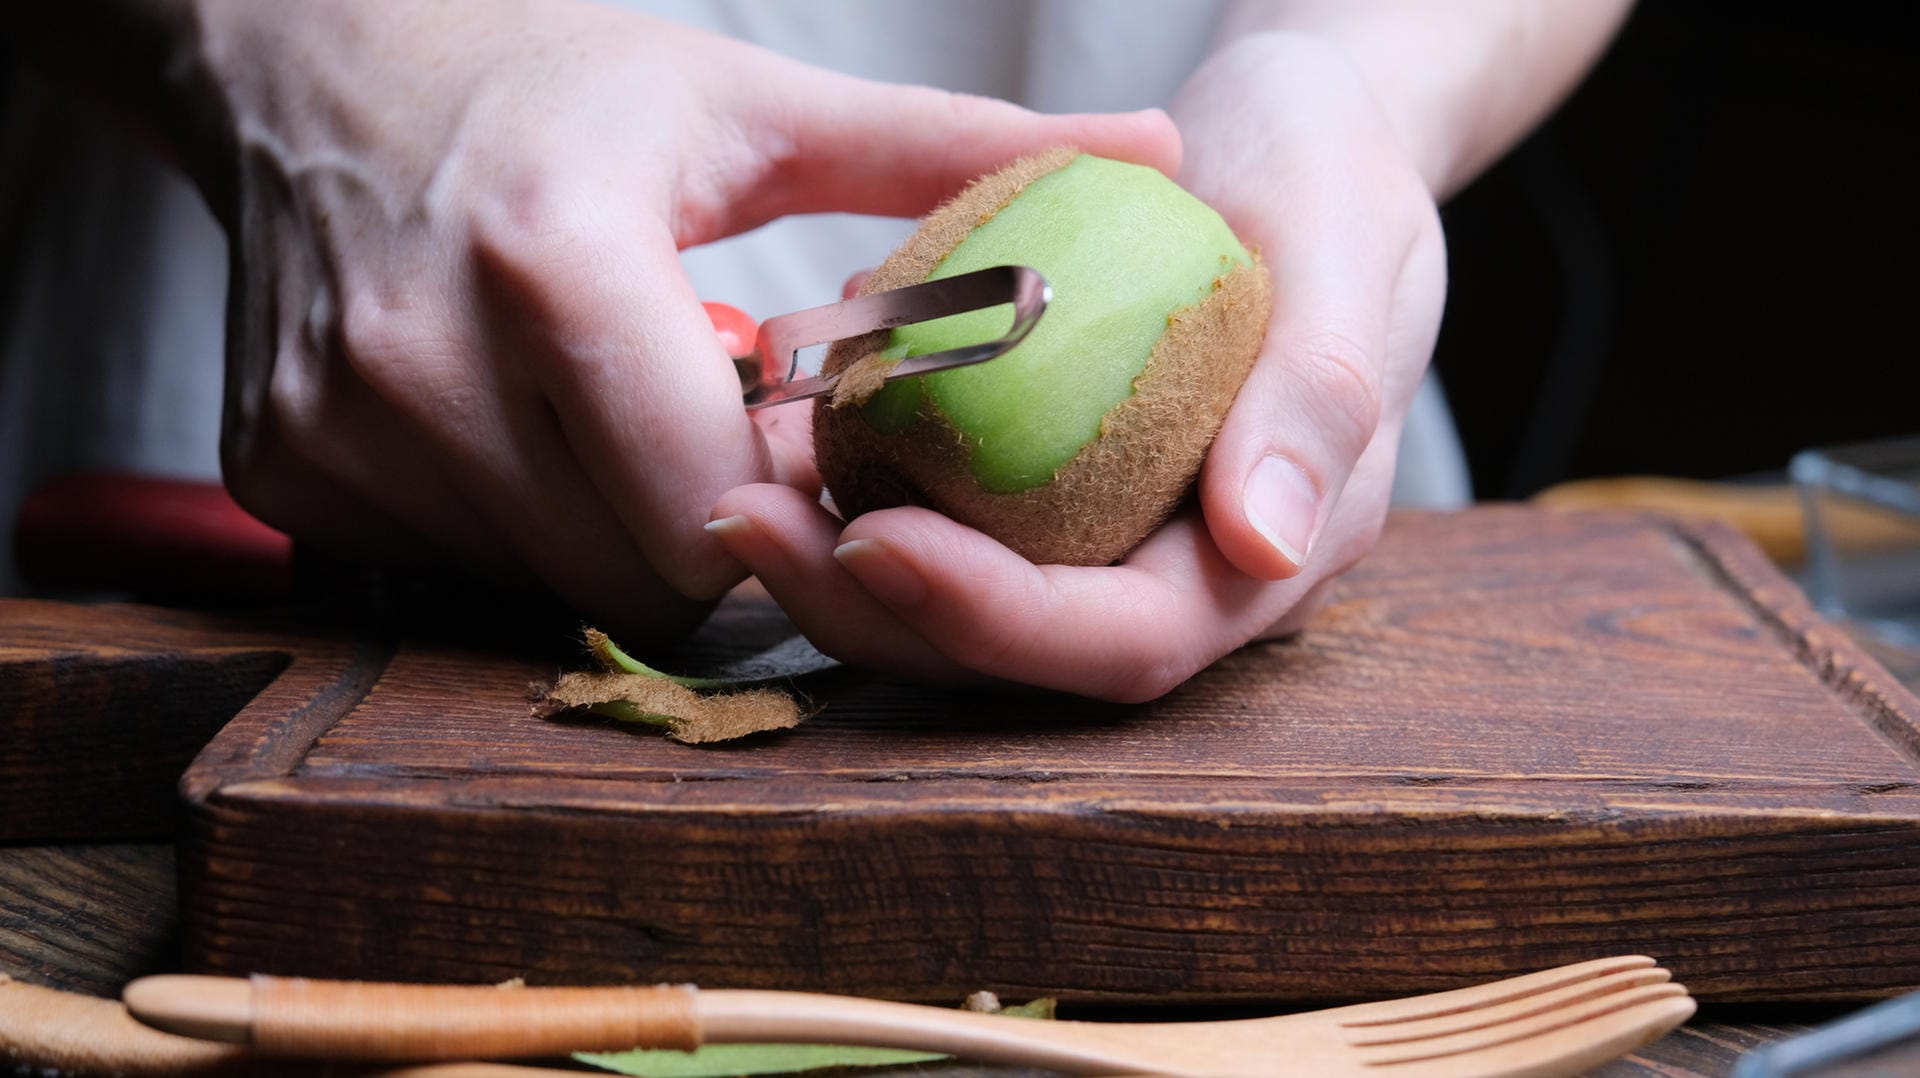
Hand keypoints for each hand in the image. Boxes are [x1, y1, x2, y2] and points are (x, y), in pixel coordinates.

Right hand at [192, 0, 1177, 642]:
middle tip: (727, 434)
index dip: (792, 495)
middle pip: (639, 574)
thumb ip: (945, 154)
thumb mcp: (751, 108)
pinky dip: (522, 529)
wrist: (313, 60)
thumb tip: (1152, 156)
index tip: (811, 440)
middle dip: (716, 531)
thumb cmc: (555, 85)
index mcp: (555, 258)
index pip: (717, 500)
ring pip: (550, 589)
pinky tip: (530, 431)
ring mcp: (336, 430)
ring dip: (618, 533)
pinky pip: (455, 574)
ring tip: (629, 416)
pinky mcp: (283, 474)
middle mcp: (421, 359)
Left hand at [709, 33, 1445, 698]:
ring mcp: (1111, 534)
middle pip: (1019, 652)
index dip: (997, 616)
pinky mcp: (1051, 488)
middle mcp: (1184, 570)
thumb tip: (1264, 545)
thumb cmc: (1330, 164)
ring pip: (962, 604)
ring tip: (735, 492)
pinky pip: (947, 519)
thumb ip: (1320, 390)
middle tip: (744, 520)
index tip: (871, 540)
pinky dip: (857, 489)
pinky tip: (777, 434)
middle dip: (876, 607)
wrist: (1290, 128)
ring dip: (839, 566)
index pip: (1129, 637)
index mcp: (1274, 550)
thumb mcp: (1347, 239)